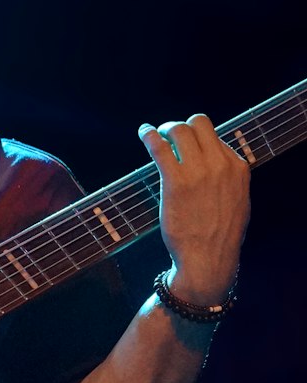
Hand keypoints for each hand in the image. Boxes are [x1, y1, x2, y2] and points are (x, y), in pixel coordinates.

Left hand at [139, 113, 250, 302]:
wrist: (209, 259)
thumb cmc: (220, 235)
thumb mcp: (238, 201)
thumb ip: (229, 180)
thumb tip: (218, 165)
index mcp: (238, 168)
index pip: (216, 138)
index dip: (199, 142)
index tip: (186, 150)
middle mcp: (220, 165)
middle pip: (200, 124)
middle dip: (183, 126)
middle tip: (170, 137)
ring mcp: (198, 172)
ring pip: (179, 130)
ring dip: (165, 129)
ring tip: (157, 136)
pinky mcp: (175, 181)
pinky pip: (159, 147)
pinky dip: (149, 135)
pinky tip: (144, 133)